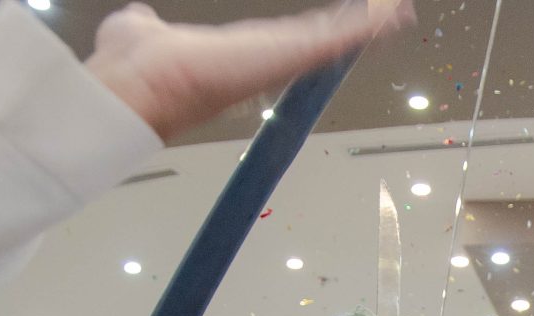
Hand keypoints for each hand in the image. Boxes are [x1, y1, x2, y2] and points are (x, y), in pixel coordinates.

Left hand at [83, 0, 412, 141]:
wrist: (143, 85)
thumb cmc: (140, 65)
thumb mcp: (142, 29)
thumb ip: (145, 26)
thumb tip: (138, 21)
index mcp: (238, 54)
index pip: (286, 40)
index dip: (313, 31)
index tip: (336, 23)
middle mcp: (264, 58)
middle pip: (319, 38)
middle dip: (352, 26)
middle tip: (385, 13)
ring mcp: (280, 58)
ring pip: (333, 37)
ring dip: (366, 24)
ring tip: (396, 11)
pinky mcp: (290, 55)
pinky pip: (338, 37)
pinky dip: (366, 26)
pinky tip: (391, 14)